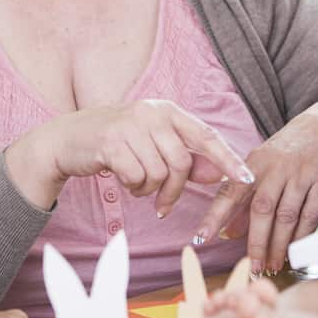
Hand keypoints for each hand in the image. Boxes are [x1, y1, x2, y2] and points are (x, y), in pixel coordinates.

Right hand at [37, 99, 254, 216]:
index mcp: (167, 110)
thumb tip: (219, 173)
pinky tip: (123, 180)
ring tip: (136, 184)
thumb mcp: (153, 144)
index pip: (206, 135)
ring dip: (149, 189)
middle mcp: (152, 112)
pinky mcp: (111, 142)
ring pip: (158, 173)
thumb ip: (186, 157)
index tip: (247, 179)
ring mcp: (130, 126)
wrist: (70, 139)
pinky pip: (136, 177)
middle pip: (181, 163)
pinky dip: (133, 187)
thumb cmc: (118, 143)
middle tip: (164, 206)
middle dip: (174, 191)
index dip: (228, 159)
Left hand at [193, 99, 317, 274]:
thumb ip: (246, 196)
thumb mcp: (265, 163)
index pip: (231, 191)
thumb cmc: (292, 149)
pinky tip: (294, 253)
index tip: (201, 237)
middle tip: (253, 267)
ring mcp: (302, 175)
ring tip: (272, 264)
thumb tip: (228, 232)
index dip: (215, 216)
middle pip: (261, 210)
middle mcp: (277, 168)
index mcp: (256, 162)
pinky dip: (301, 238)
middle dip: (255, 243)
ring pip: (286, 217)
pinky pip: (310, 216)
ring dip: (278, 245)